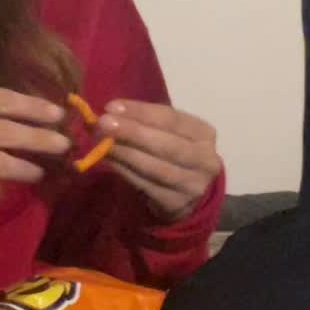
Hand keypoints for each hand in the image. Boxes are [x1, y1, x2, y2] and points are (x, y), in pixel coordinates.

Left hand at [96, 99, 220, 219]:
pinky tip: (110, 161)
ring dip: (126, 154)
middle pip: (167, 144)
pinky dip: (126, 172)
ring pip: (156, 168)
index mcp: (204, 134)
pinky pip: (147, 186)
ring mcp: (193, 184)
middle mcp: (205, 159)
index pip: (172, 118)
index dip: (141, 112)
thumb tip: (109, 113)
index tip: (112, 106)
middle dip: (132, 132)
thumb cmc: (173, 155)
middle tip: (103, 123)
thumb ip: (145, 123)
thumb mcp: (168, 134)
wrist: (189, 196)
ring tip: (103, 143)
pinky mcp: (177, 203)